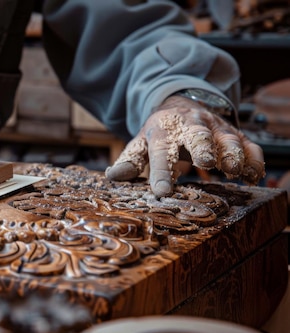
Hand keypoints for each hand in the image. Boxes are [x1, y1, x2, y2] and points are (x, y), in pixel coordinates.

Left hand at [105, 95, 264, 196]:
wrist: (181, 107)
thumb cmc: (160, 134)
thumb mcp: (141, 144)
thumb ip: (130, 161)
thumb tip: (113, 176)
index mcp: (163, 130)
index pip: (161, 152)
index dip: (161, 172)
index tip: (161, 191)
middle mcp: (191, 126)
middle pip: (198, 135)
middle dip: (203, 147)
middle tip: (207, 163)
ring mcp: (215, 128)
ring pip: (227, 138)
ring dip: (232, 153)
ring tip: (234, 170)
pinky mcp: (234, 134)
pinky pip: (248, 144)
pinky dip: (253, 158)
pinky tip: (252, 174)